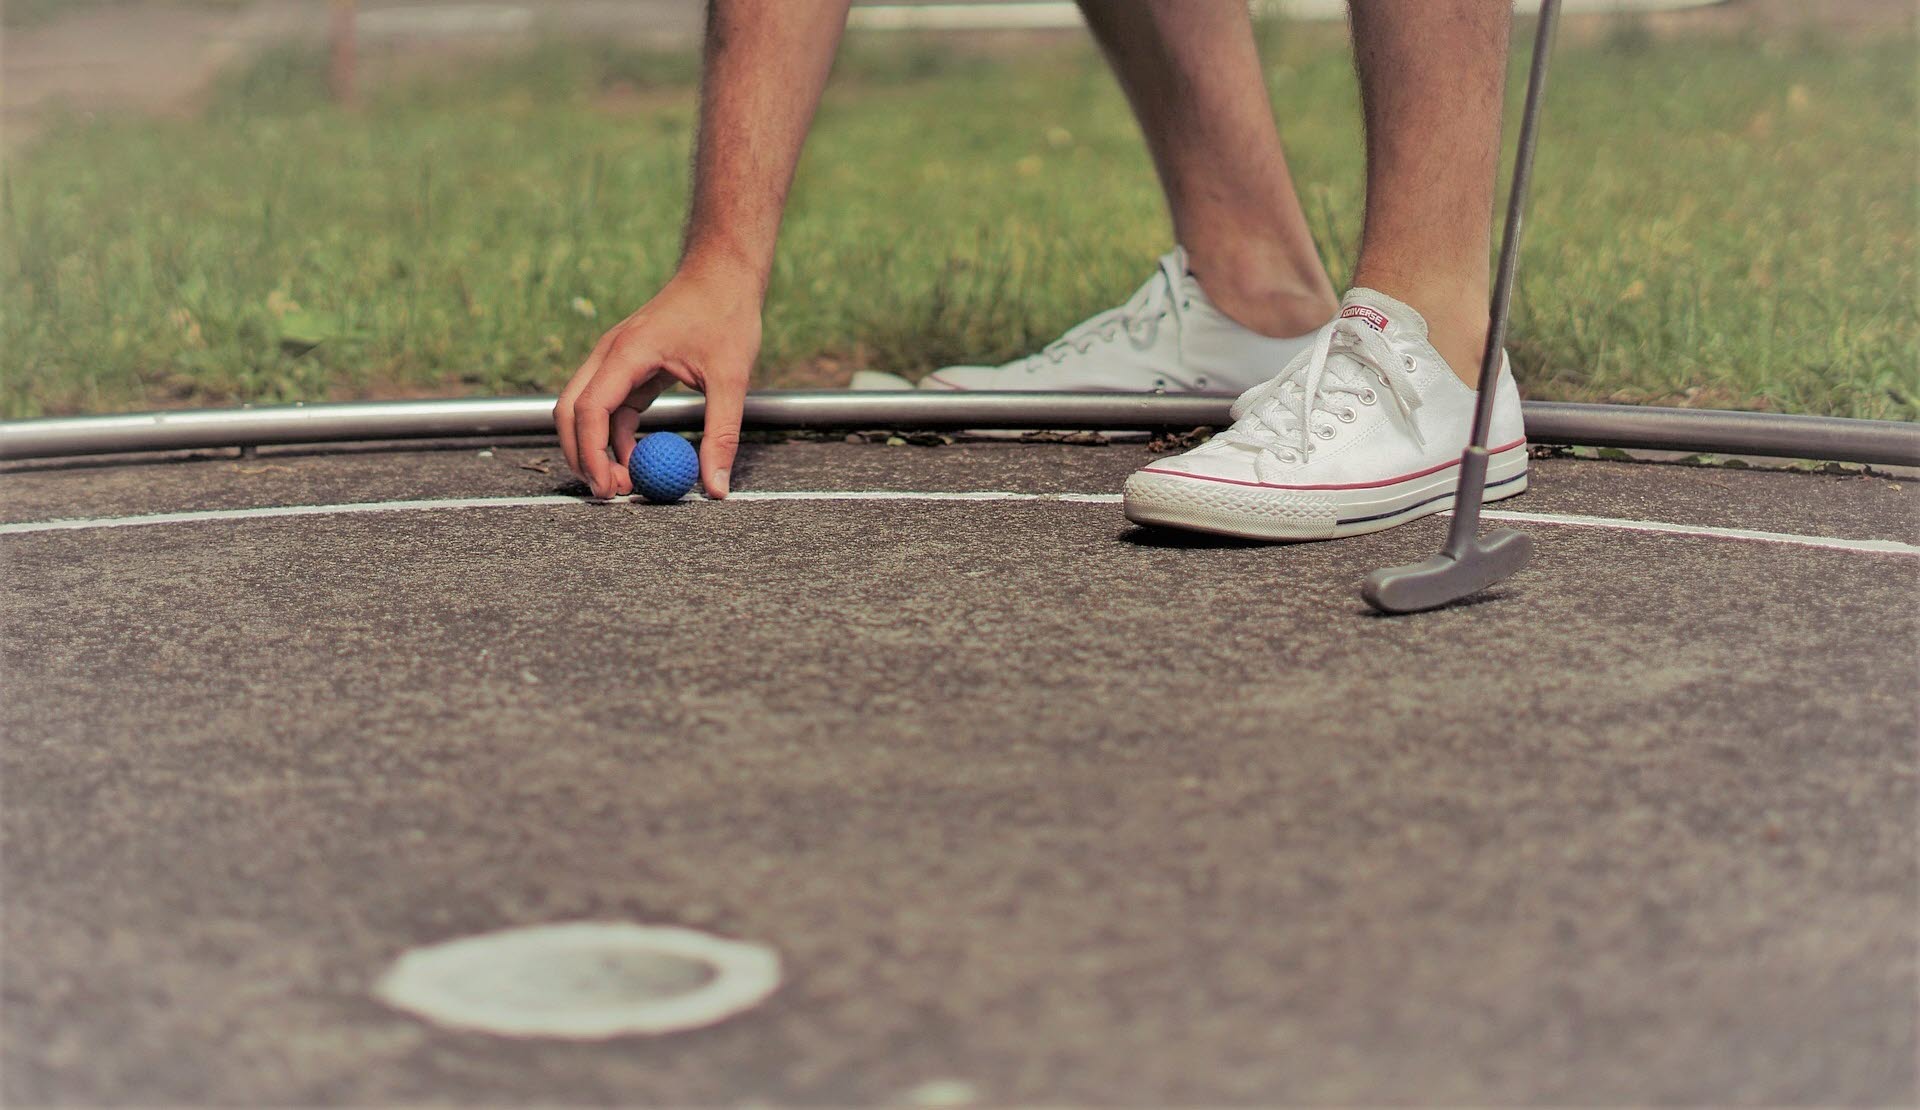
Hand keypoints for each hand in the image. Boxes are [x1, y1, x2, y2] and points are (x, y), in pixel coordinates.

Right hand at [554, 261, 762, 498]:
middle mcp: (610, 355)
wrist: (723, 274)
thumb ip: (721, 434)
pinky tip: (639, 459)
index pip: (591, 409)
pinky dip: (615, 436)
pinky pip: (609, 407)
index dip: (592, 454)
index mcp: (628, 352)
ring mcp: (615, 360)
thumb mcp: (731, 378)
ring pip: (585, 411)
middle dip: (581, 456)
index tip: (609, 489)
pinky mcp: (628, 367)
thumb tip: (716, 488)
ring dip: (596, 449)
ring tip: (627, 483)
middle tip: (610, 494)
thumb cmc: (726, 315)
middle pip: (571, 411)